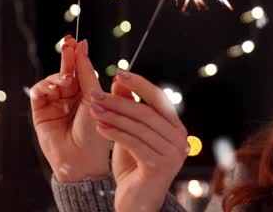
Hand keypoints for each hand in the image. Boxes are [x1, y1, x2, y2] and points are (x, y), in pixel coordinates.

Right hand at [30, 36, 111, 181]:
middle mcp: (71, 97)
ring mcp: (55, 104)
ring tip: (66, 79)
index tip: (80, 41)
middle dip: (67, 57)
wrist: (82, 158)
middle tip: (68, 43)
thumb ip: (86, 74)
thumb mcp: (94, 98)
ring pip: (52, 79)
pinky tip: (55, 87)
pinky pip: (39, 92)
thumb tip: (82, 48)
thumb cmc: (95, 131)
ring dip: (58, 75)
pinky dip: (45, 86)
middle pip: (67, 71)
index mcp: (88, 94)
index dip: (80, 55)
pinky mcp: (40, 111)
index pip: (82, 70)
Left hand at [88, 69, 189, 211]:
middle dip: (119, 100)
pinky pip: (133, 142)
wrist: (136, 204)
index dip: (139, 84)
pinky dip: (115, 133)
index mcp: (176, 128)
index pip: (159, 99)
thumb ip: (130, 111)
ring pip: (138, 126)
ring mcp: (172, 153)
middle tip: (96, 93)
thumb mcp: (131, 134)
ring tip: (93, 108)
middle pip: (146, 111)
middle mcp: (180, 139)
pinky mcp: (159, 165)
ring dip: (113, 115)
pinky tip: (99, 127)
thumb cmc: (134, 169)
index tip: (119, 73)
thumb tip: (120, 82)